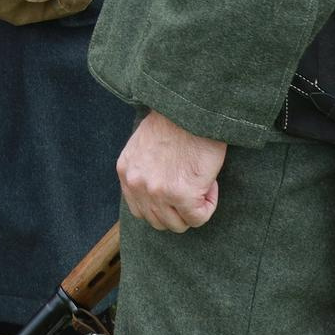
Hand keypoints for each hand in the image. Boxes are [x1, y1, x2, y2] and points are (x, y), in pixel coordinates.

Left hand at [117, 110, 226, 232]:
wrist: (191, 110)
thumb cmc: (175, 122)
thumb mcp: (144, 146)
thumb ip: (144, 171)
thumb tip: (157, 192)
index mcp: (126, 171)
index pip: (140, 209)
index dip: (163, 203)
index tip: (178, 185)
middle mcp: (136, 184)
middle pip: (158, 221)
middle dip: (178, 210)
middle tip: (191, 187)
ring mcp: (157, 192)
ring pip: (178, 224)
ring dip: (193, 208)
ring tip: (200, 183)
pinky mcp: (182, 195)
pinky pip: (198, 217)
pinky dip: (208, 204)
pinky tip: (209, 183)